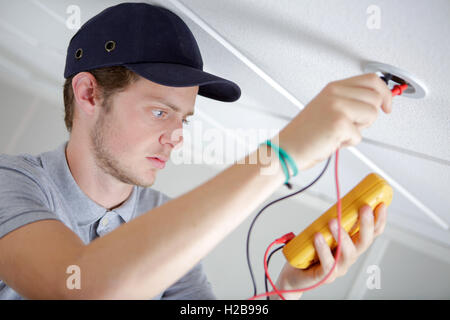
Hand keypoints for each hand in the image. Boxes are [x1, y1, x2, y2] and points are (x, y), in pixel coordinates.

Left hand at [273, 202, 387, 299]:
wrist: (294, 274)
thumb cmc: (309, 252)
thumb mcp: (322, 231)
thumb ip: (331, 220)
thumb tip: (337, 201)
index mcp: (351, 246)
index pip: (371, 234)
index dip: (378, 220)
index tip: (380, 205)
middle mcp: (348, 257)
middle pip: (364, 242)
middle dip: (366, 224)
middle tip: (363, 208)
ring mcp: (338, 268)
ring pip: (348, 253)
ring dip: (342, 235)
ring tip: (333, 221)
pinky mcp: (325, 276)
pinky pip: (328, 263)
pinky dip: (323, 249)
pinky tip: (318, 237)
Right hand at [277, 73, 391, 170]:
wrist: (287, 148)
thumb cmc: (305, 133)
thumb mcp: (326, 107)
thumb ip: (349, 100)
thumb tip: (377, 100)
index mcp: (333, 87)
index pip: (372, 80)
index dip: (385, 93)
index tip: (387, 105)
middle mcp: (335, 93)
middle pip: (376, 97)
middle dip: (368, 115)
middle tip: (351, 124)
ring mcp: (337, 106)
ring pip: (371, 115)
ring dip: (359, 128)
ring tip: (340, 132)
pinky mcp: (339, 123)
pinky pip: (359, 135)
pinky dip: (348, 142)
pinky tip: (333, 140)